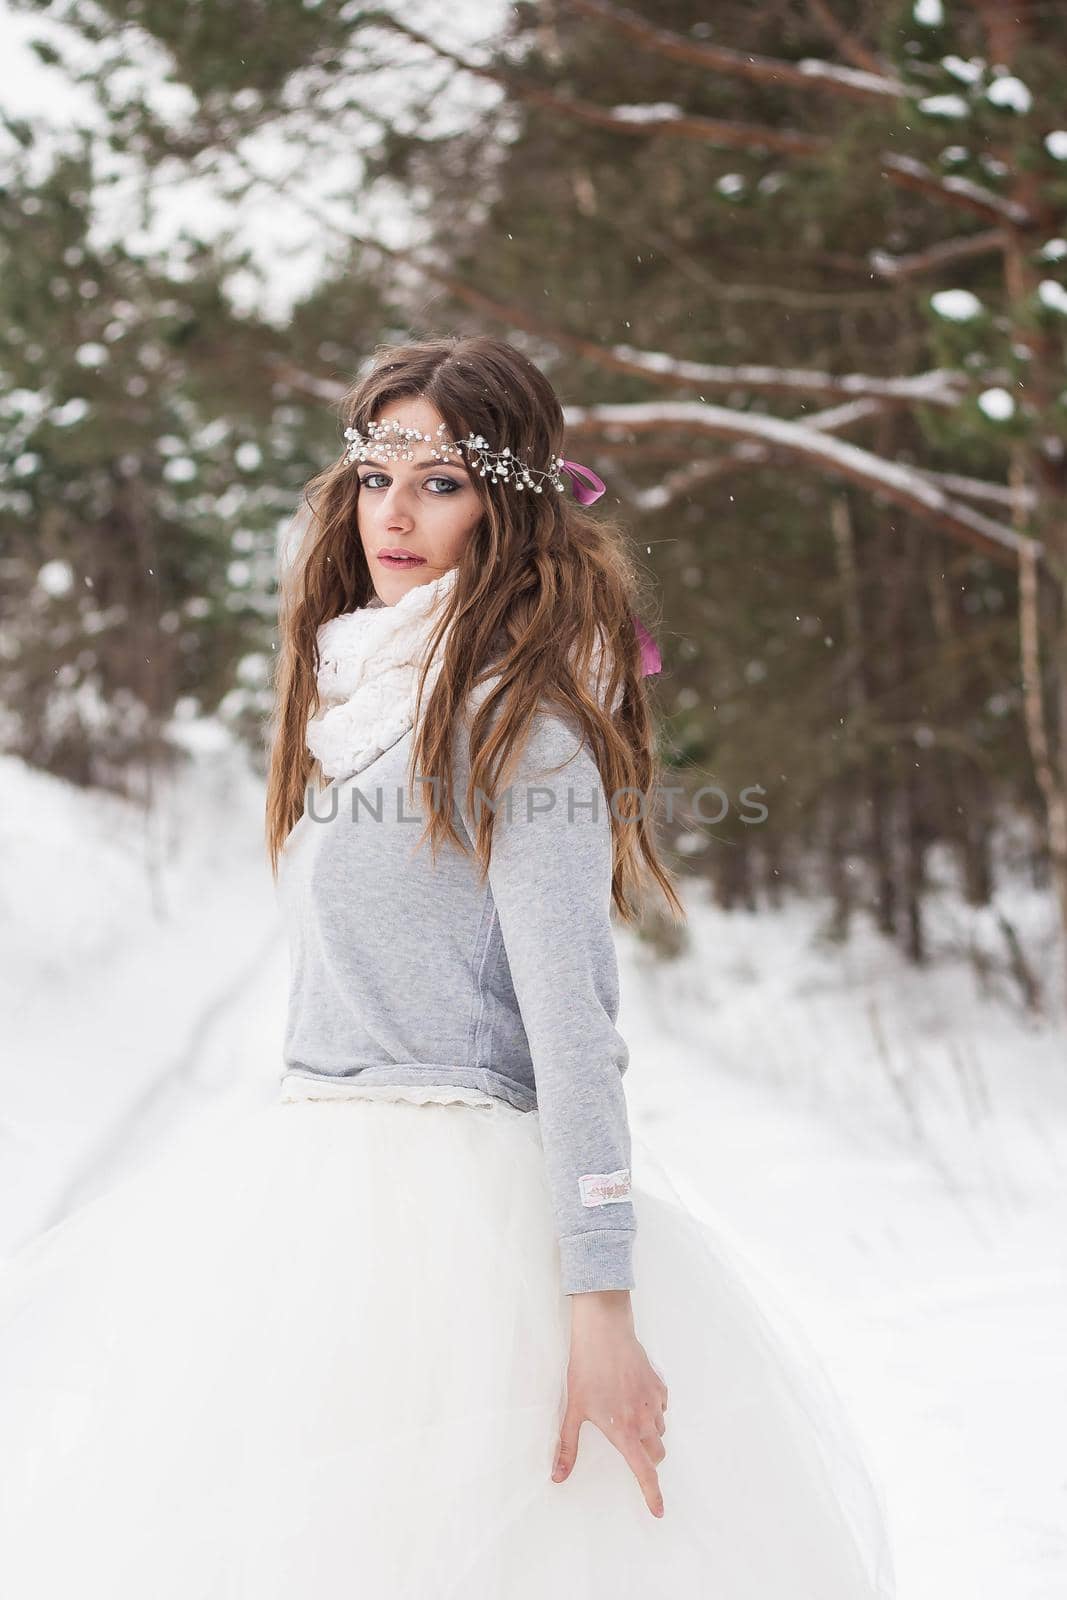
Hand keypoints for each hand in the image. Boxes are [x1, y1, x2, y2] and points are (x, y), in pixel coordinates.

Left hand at [550, 1289, 668, 1517]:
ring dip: (650, 1434)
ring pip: (660, 1431)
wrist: (603, 1332)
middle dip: (649, 1460)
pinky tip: (636, 1398)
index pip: (644, 1472)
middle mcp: (644, 1420)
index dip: (652, 1494)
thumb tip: (558, 1476)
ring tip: (627, 1418)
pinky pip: (662, 1408)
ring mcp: (654, 1402)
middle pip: (657, 1454)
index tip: (658, 1511)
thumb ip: (568, 1446)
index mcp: (624, 1431)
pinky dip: (654, 1411)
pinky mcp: (658, 1385)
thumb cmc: (586, 1369)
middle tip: (631, 1450)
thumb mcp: (574, 1409)